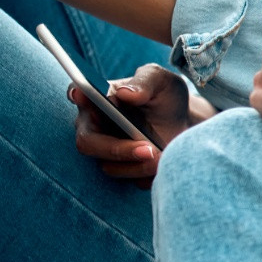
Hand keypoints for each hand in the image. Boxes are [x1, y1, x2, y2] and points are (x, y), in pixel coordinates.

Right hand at [70, 65, 194, 184]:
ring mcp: (105, 151)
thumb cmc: (167, 97)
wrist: (185, 124)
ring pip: (109, 166)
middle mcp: (94, 126)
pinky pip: (130, 179)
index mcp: (97, 98)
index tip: (82, 94)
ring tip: (162, 156)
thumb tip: (124, 94)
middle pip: (88, 142)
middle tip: (148, 149)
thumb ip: (145, 82)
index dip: (76, 94)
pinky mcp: (123, 170)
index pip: (77, 92)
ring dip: (138, 164)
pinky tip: (164, 163)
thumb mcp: (162, 82)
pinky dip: (149, 174)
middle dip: (116, 149)